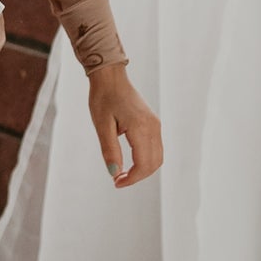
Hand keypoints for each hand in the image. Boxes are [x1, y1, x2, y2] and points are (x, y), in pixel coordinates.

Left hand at [87, 64, 160, 187]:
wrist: (111, 77)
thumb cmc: (103, 98)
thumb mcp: (102, 125)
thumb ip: (110, 150)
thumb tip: (115, 173)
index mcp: (142, 128)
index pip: (144, 164)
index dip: (132, 179)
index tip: (116, 182)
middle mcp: (154, 127)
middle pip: (154, 163)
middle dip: (138, 176)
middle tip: (118, 180)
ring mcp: (156, 125)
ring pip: (158, 157)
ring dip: (143, 169)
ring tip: (123, 173)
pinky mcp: (154, 123)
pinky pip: (156, 148)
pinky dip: (146, 159)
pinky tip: (130, 161)